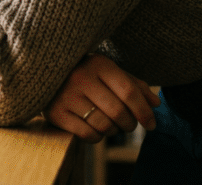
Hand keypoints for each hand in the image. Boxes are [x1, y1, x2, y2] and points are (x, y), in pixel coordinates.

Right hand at [45, 53, 159, 142]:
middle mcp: (81, 78)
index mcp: (98, 64)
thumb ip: (134, 85)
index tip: (152, 124)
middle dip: (130, 124)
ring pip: (103, 125)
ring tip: (112, 126)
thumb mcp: (109, 72)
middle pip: (118, 111)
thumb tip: (156, 104)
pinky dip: (97, 137)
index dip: (144, 111)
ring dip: (114, 131)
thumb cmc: (86, 73)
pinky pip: (87, 134)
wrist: (45, 73)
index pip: (129, 92)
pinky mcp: (56, 112)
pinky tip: (96, 130)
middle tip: (130, 125)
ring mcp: (66, 96)